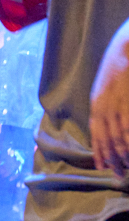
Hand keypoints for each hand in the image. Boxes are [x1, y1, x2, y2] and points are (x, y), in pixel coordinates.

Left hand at [91, 28, 128, 175]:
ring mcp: (119, 103)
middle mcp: (105, 105)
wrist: (128, 46)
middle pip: (106, 139)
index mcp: (97, 102)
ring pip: (119, 136)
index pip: (96, 133)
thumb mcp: (106, 87)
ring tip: (126, 167)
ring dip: (123, 154)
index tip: (104, 167)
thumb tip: (107, 126)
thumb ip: (105, 105)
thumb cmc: (120, 66)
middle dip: (112, 159)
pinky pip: (128, 126)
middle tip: (118, 175)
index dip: (100, 152)